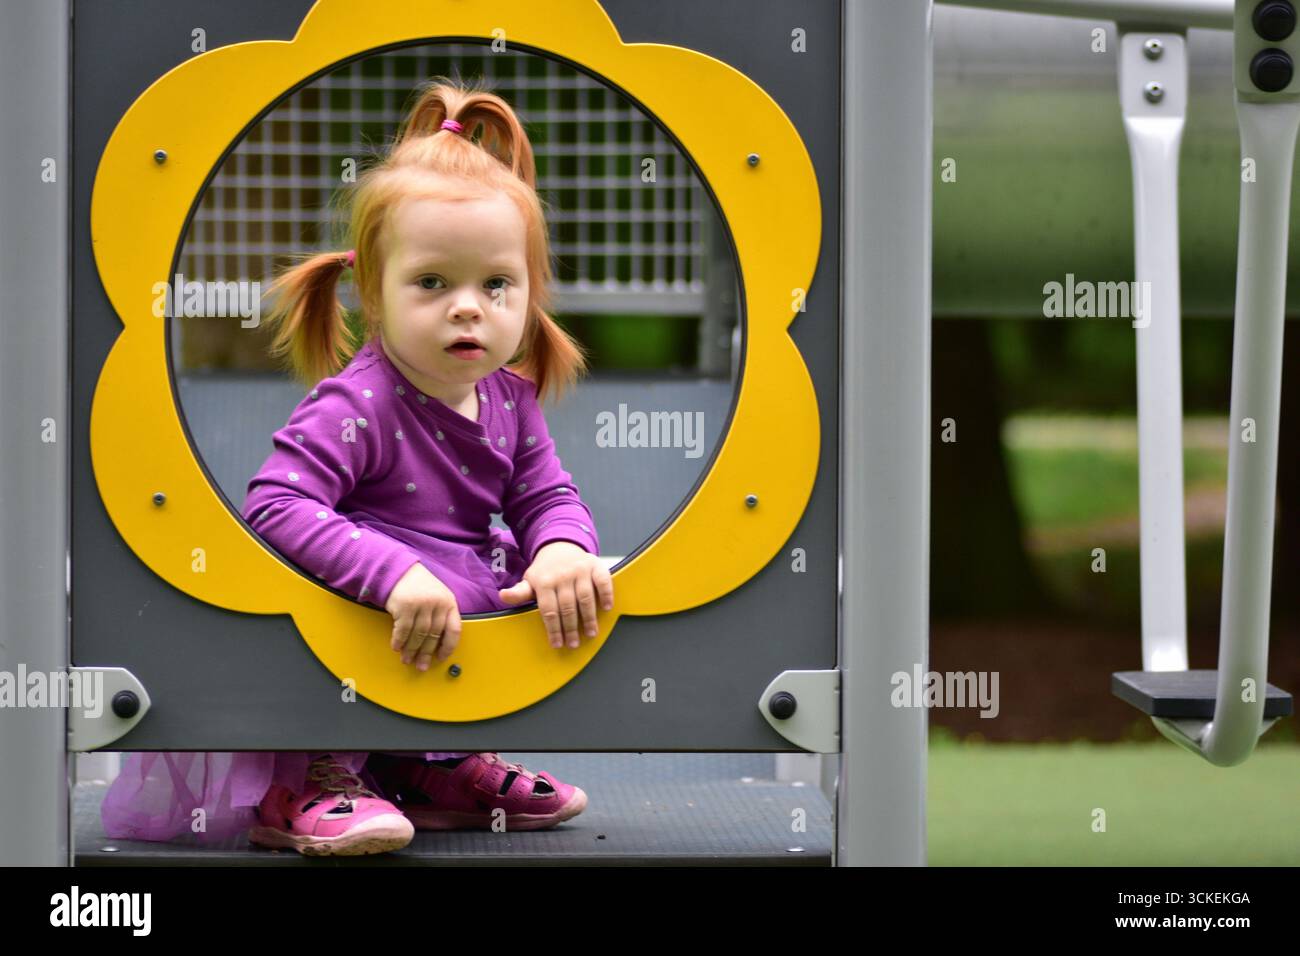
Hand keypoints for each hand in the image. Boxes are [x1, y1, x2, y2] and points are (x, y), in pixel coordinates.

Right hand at [384, 563, 460, 670]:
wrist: (399, 570)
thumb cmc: (419, 587)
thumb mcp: (437, 597)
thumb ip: (441, 616)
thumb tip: (438, 645)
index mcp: (449, 602)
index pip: (454, 629)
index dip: (448, 646)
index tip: (441, 658)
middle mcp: (437, 603)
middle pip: (434, 635)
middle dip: (426, 654)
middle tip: (422, 666)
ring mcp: (421, 604)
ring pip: (418, 635)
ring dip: (411, 650)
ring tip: (407, 660)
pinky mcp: (404, 606)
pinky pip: (403, 630)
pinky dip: (399, 641)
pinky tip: (397, 648)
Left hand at [498, 541, 613, 648]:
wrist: (560, 546)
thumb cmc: (545, 570)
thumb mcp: (529, 580)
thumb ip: (519, 592)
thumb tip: (503, 596)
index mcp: (544, 581)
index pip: (549, 611)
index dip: (553, 629)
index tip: (557, 644)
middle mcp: (562, 575)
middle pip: (567, 607)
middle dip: (570, 628)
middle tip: (573, 644)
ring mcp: (580, 569)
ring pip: (585, 598)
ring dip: (589, 618)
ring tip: (590, 633)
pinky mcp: (595, 565)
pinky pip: (603, 581)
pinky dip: (606, 595)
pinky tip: (606, 608)